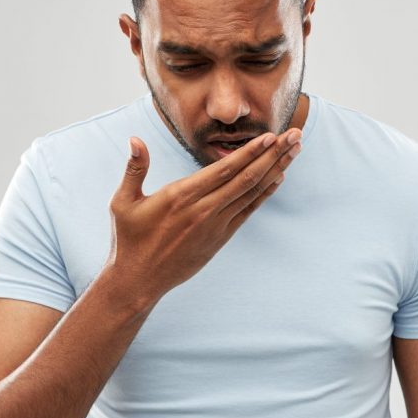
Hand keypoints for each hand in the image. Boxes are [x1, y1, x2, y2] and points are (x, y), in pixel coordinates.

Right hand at [102, 129, 302, 302]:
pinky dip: (264, 194)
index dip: (251, 152)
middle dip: (273, 155)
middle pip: (247, 178)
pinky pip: (248, 211)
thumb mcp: (123, 202)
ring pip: (252, 193)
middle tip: (295, 136)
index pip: (225, 169)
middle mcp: (203, 210)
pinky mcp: (220, 238)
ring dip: (276, 170)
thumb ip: (134, 168)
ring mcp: (215, 225)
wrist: (139, 280)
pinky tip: (278, 178)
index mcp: (181, 196)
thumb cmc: (129, 239)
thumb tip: (135, 139)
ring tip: (294, 151)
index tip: (271, 136)